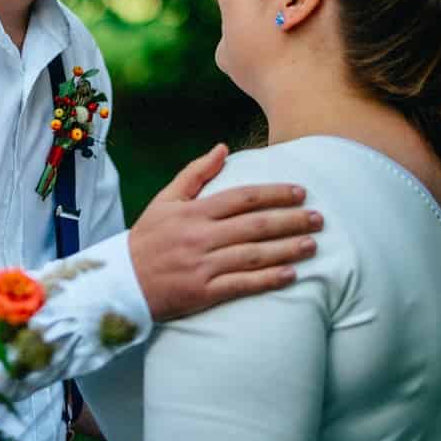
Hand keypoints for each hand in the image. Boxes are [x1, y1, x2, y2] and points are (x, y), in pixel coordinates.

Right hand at [128, 144, 322, 322]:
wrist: (121, 282)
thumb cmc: (147, 239)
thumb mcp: (164, 200)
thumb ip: (195, 173)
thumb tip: (223, 148)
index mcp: (193, 212)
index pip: (242, 198)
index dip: (274, 193)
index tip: (300, 192)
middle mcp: (201, 237)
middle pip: (255, 225)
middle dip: (291, 220)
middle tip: (319, 218)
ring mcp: (203, 265)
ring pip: (253, 255)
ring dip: (286, 249)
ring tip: (312, 244)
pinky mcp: (203, 292)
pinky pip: (242, 285)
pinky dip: (268, 280)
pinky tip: (291, 275)